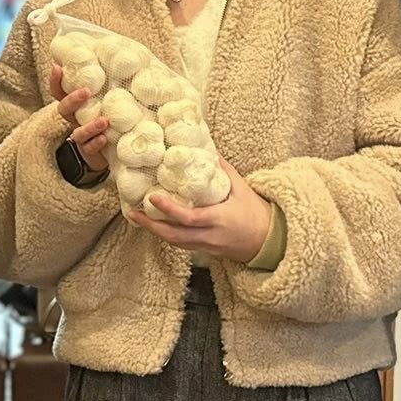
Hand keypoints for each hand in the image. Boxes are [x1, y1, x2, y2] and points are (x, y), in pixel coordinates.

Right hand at [51, 65, 110, 172]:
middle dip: (72, 100)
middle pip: (63, 109)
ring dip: (89, 126)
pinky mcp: (90, 151)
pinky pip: (88, 148)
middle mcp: (76, 119)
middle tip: (86, 91)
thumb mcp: (111, 94)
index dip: (56, 80)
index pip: (59, 90)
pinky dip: (95, 143)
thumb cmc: (113, 113)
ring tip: (104, 121)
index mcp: (78, 104)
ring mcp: (82, 136)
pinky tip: (105, 138)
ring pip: (77, 132)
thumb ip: (112, 79)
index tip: (58, 67)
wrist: (116, 146)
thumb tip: (128, 52)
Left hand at [126, 159, 272, 262]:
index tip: (152, 197)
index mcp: (218, 220)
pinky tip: (156, 225)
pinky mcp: (205, 251)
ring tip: (138, 217)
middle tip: (132, 212)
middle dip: (150, 226)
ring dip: (154, 231)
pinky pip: (181, 244)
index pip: (188, 217)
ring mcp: (206, 246)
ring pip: (174, 242)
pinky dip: (166, 235)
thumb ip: (223, 170)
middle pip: (173, 236)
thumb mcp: (242, 188)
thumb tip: (207, 149)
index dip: (169, 209)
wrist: (268, 241)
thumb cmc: (256, 213)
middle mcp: (209, 236)